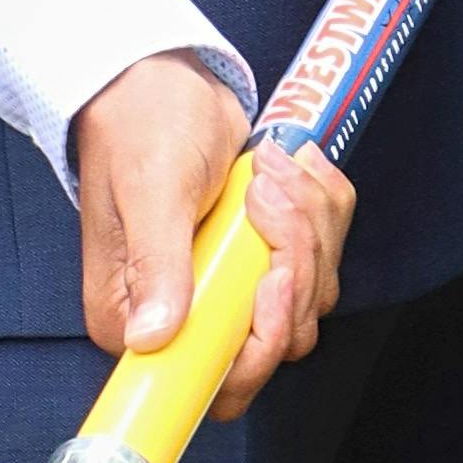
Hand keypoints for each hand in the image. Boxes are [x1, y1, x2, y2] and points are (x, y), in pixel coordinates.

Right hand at [72, 50, 358, 422]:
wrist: (159, 79)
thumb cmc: (139, 129)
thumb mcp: (149, 192)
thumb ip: (156, 265)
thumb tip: (152, 339)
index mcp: (139, 321)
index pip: (218, 383)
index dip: (260, 345)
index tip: (273, 281)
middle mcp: (186, 318)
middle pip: (279, 339)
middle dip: (294, 262)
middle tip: (269, 196)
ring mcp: (231, 289)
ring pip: (310, 296)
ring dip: (307, 225)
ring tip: (269, 168)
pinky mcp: (264, 258)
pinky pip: (323, 256)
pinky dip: (320, 207)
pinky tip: (287, 168)